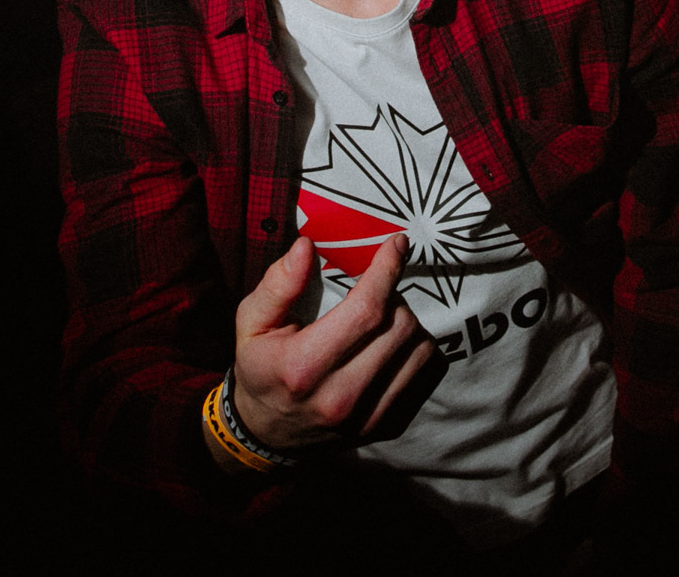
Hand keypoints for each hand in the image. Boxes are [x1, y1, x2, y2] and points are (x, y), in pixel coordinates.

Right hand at [229, 235, 444, 451]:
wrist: (266, 434)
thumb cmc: (261, 368)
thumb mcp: (251, 323)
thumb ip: (278, 285)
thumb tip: (306, 246)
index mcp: (303, 367)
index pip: (365, 310)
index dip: (387, 270)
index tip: (397, 243)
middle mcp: (340, 397)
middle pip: (399, 327)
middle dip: (394, 297)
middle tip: (375, 294)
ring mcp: (368, 417)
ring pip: (420, 349)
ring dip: (408, 323)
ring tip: (382, 321)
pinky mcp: (388, 427)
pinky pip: (427, 374)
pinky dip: (417, 350)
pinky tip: (393, 345)